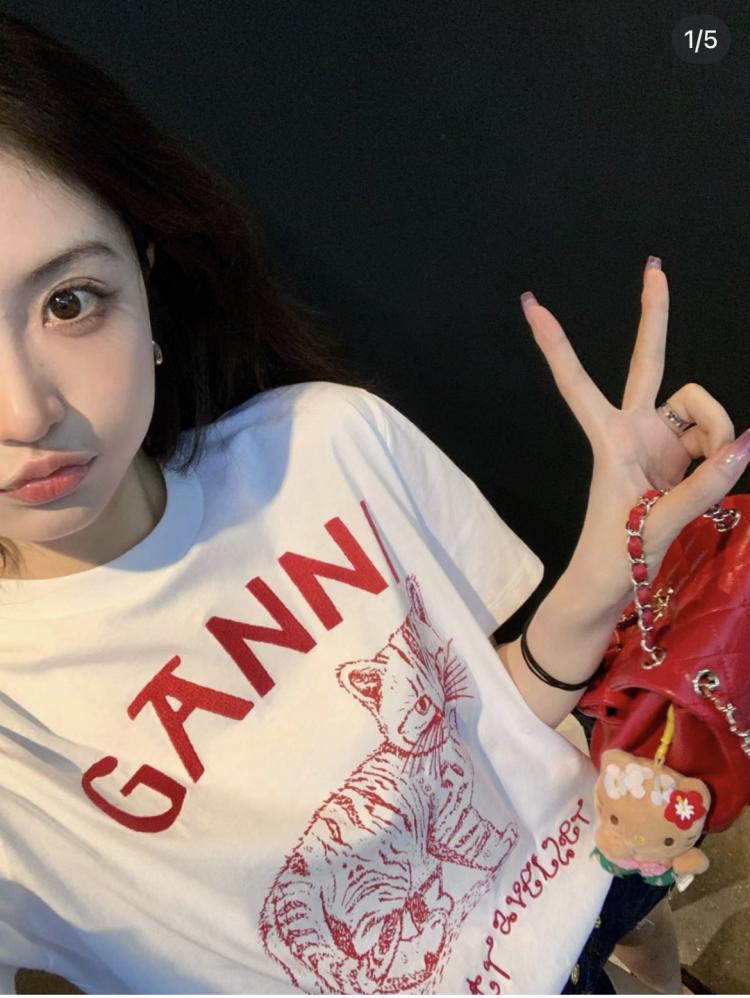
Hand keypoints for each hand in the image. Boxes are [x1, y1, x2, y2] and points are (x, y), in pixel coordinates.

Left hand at [519, 258, 749, 603]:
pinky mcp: (680, 457)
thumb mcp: (656, 523)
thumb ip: (705, 485)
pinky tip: (718, 475)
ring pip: (701, 409)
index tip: (531, 305)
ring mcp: (659, 440)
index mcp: (610, 437)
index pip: (577, 382)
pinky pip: (715, 438)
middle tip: (655, 265)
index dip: (557, 344)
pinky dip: (723, 453)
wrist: (609, 585)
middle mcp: (634, 428)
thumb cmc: (614, 555)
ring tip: (710, 477)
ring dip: (717, 434)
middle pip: (649, 360)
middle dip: (654, 314)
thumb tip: (746, 444)